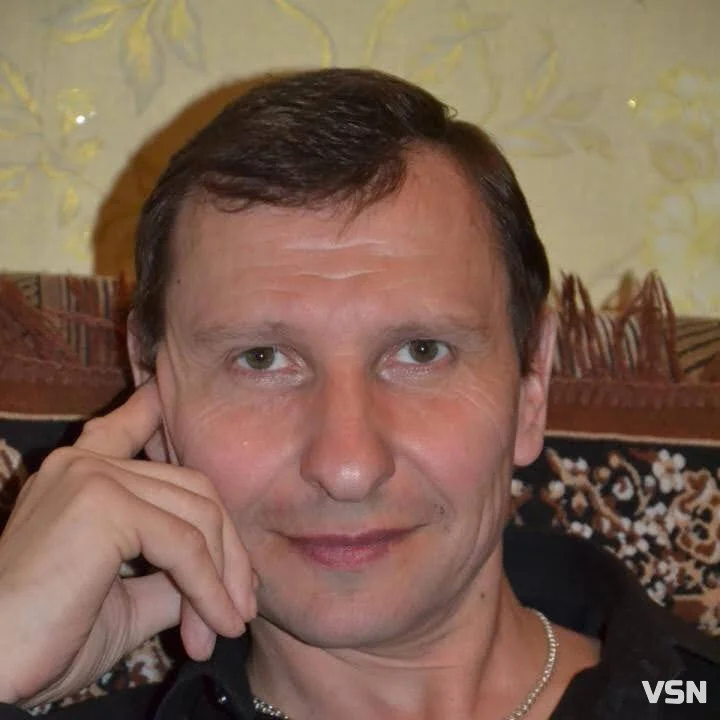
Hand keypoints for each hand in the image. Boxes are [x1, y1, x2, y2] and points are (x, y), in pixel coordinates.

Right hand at [0, 381, 254, 706]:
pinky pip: (185, 543)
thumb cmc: (46, 640)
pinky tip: (216, 624)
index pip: (125, 428)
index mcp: (80, 477)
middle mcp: (85, 464)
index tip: (163, 390)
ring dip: (223, 577)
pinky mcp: (103, 502)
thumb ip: (172, 574)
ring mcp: (94, 476)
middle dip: (227, 552)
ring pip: (198, 516)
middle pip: (193, 490)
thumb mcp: (125, 599)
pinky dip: (209, 587)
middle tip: (239, 608)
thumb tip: (225, 577)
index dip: (150, 408)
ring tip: (228, 624)